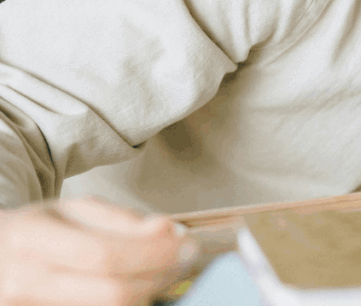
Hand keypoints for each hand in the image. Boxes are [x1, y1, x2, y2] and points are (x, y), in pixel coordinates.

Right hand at [0, 198, 196, 304]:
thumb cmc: (38, 233)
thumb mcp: (73, 211)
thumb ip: (122, 220)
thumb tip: (169, 230)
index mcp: (30, 241)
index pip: (103, 256)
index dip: (153, 254)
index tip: (188, 244)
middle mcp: (24, 283)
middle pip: (111, 294)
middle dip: (161, 277)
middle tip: (187, 259)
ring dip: (151, 292)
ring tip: (166, 270)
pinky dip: (133, 301)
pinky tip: (143, 286)